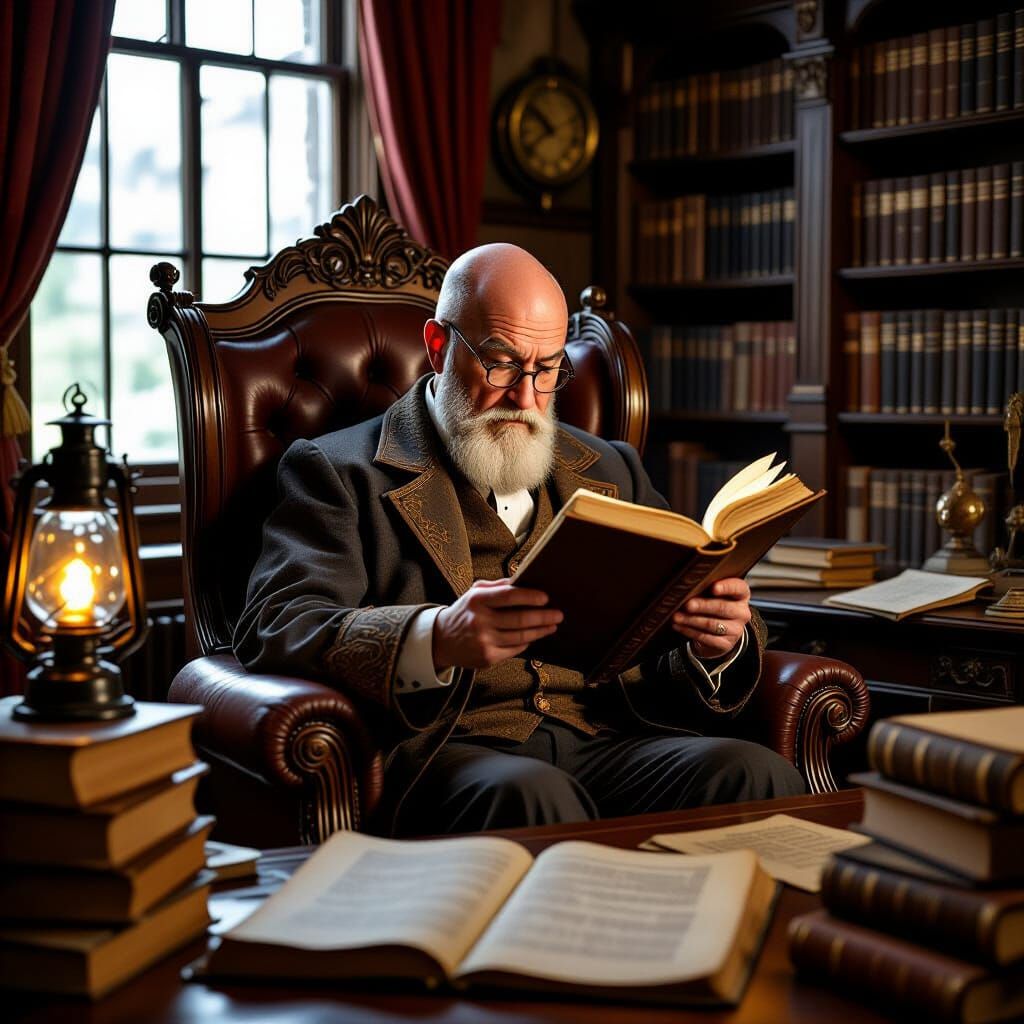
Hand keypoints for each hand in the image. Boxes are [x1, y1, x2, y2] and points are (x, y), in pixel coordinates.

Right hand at [433, 578, 562, 670]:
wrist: (441, 640)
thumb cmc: (465, 612)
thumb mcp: (475, 593)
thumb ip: (498, 586)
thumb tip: (523, 580)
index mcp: (477, 600)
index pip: (508, 596)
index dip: (530, 596)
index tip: (546, 597)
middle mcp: (479, 620)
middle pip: (519, 619)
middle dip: (543, 616)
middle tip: (559, 614)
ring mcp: (483, 641)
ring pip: (520, 636)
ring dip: (540, 631)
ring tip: (552, 625)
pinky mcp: (487, 657)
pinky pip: (514, 649)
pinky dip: (526, 642)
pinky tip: (534, 636)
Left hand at [670, 578, 750, 658]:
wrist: (719, 632)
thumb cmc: (713, 605)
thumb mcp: (713, 594)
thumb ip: (705, 588)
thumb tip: (686, 587)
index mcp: (741, 595)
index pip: (738, 587)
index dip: (726, 587)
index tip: (713, 588)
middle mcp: (742, 612)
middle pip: (722, 607)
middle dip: (703, 606)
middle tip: (687, 605)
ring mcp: (736, 630)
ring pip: (712, 624)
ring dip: (691, 620)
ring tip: (676, 616)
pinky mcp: (726, 644)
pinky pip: (706, 637)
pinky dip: (689, 631)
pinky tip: (678, 626)